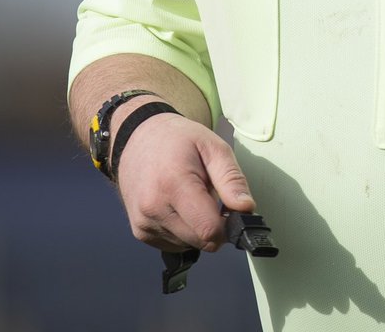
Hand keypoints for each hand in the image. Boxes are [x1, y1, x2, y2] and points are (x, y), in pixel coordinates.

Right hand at [113, 110, 254, 253]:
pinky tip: (178, 206)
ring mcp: (144, 223)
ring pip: (189, 245)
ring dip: (198, 227)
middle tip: (210, 196)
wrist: (138, 139)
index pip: (209, 230)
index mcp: (174, 185)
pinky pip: (174, 244)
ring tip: (191, 197)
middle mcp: (154, 209)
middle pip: (201, 241)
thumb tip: (246, 208)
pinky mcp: (140, 233)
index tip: (231, 209)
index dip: (228, 225)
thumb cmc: (178, 140)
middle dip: (214, 225)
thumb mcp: (212, 146)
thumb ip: (231, 178)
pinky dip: (183, 230)